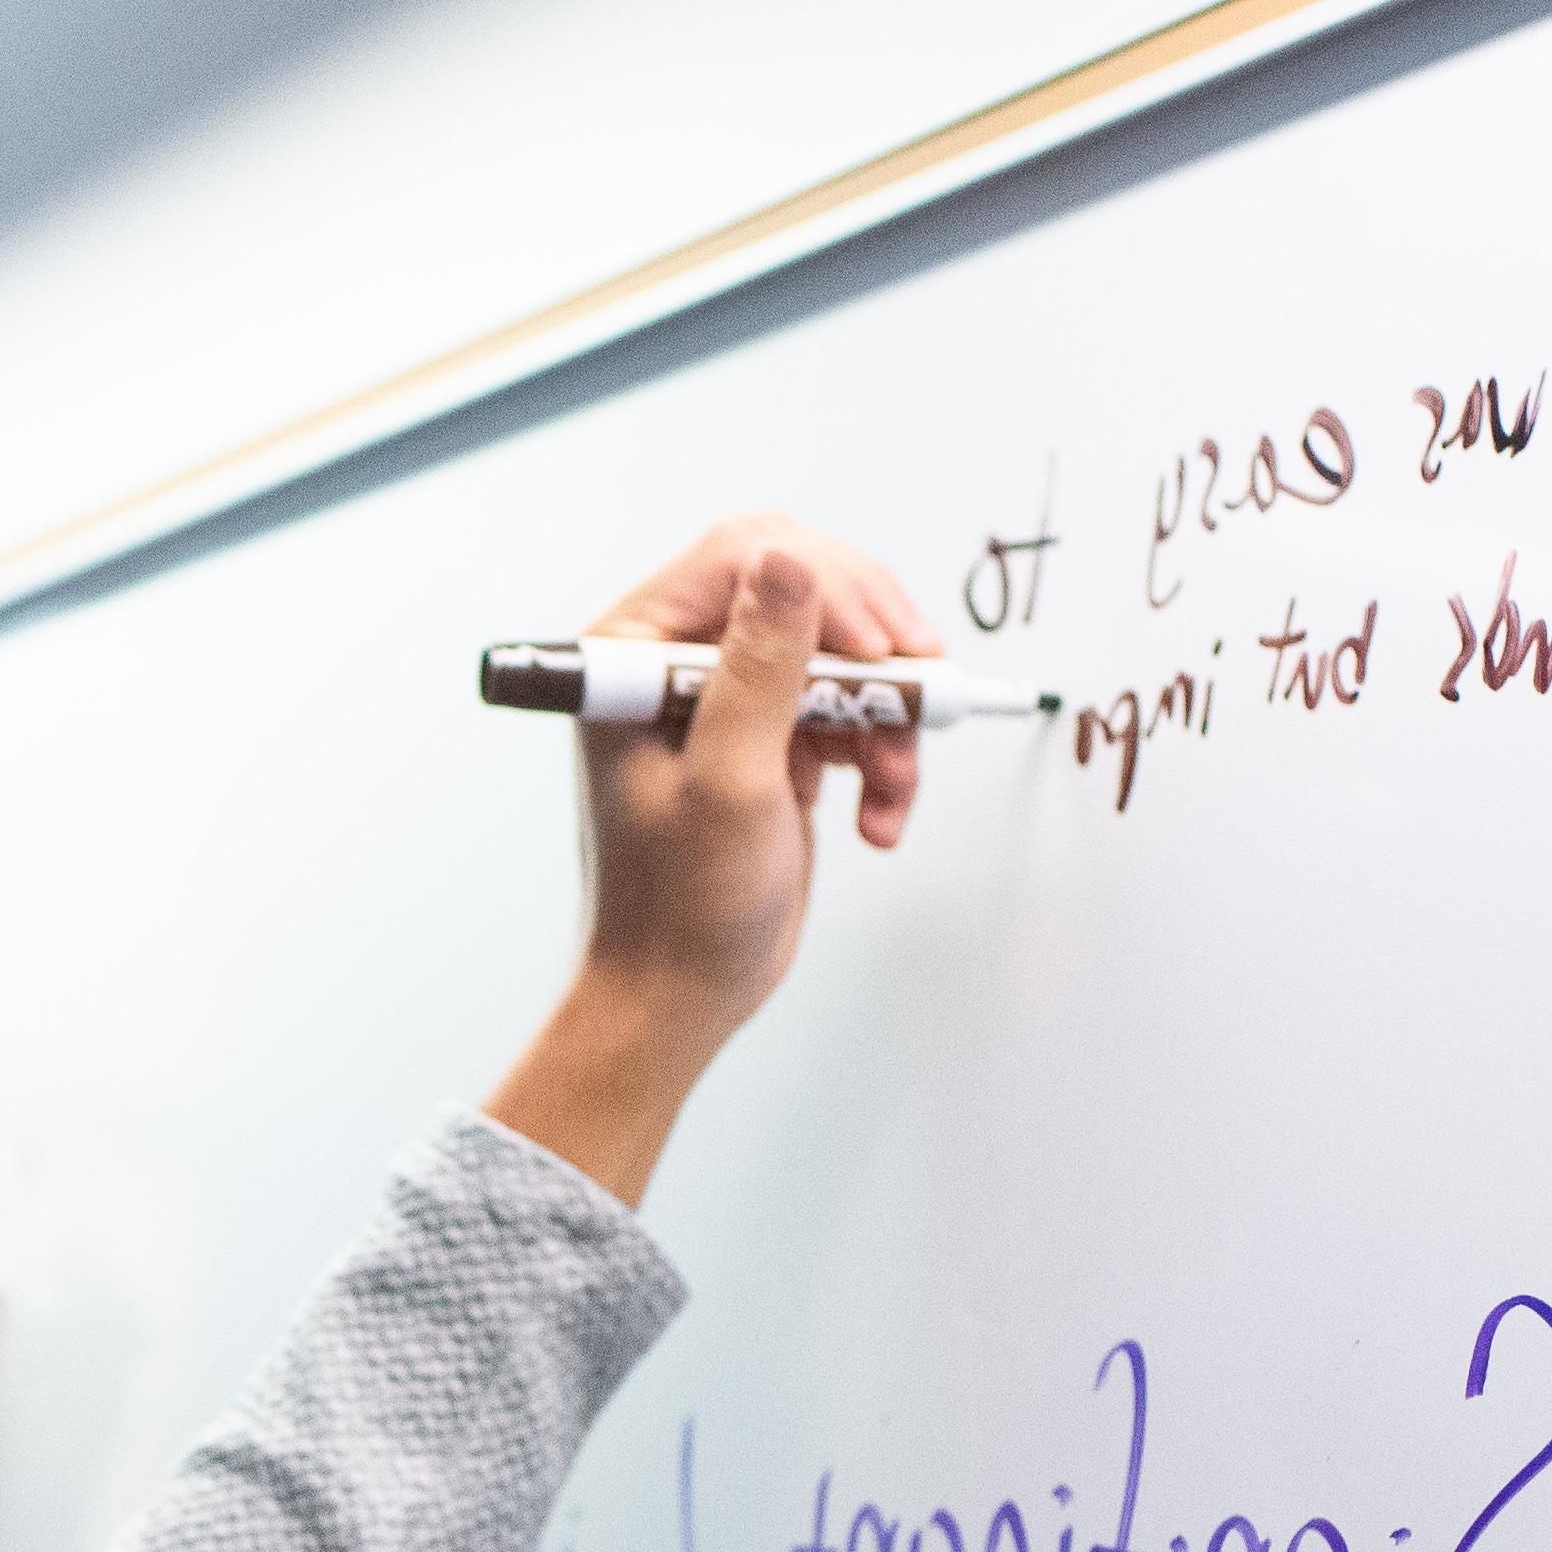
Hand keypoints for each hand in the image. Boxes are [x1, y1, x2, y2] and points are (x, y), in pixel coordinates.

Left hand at [481, 514, 936, 1205]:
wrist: (680, 995)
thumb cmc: (676, 907)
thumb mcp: (728, 782)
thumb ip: (759, 668)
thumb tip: (788, 563)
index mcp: (632, 654)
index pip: (740, 557)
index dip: (825, 587)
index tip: (881, 649)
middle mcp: (675, 663)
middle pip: (803, 592)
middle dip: (872, 649)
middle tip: (919, 697)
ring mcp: (727, 701)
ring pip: (840, 656)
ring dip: (886, 716)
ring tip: (892, 782)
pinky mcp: (770, 740)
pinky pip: (850, 713)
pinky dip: (881, 757)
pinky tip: (880, 815)